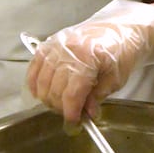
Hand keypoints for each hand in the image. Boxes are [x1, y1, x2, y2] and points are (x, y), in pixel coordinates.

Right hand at [26, 0, 153, 123]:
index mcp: (87, 57)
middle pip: (54, 89)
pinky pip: (33, 68)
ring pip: (41, 81)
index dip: (71, 112)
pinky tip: (43, 93)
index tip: (73, 123)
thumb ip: (98, 96)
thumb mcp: (116, 78)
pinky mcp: (48, 44)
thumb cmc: (120, 51)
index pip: (71, 93)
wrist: (118, 29)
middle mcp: (67, 50)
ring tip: (60, 104)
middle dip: (61, 107)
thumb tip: (87, 113)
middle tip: (71, 114)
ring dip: (48, 98)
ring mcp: (55, 45)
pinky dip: (35, 84)